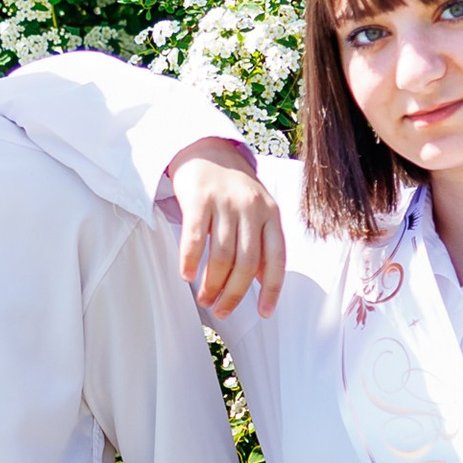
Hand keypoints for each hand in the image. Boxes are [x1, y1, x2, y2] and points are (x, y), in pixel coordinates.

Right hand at [170, 142, 283, 317]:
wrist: (206, 149)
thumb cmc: (232, 188)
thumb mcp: (256, 210)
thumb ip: (261, 241)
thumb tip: (261, 281)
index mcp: (271, 214)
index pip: (276, 259)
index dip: (271, 289)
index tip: (264, 313)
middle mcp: (252, 208)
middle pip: (246, 263)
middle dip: (234, 294)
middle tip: (222, 311)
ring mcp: (226, 202)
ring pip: (222, 255)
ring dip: (212, 284)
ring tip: (204, 300)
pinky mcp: (199, 198)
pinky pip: (196, 238)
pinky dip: (191, 261)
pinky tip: (187, 275)